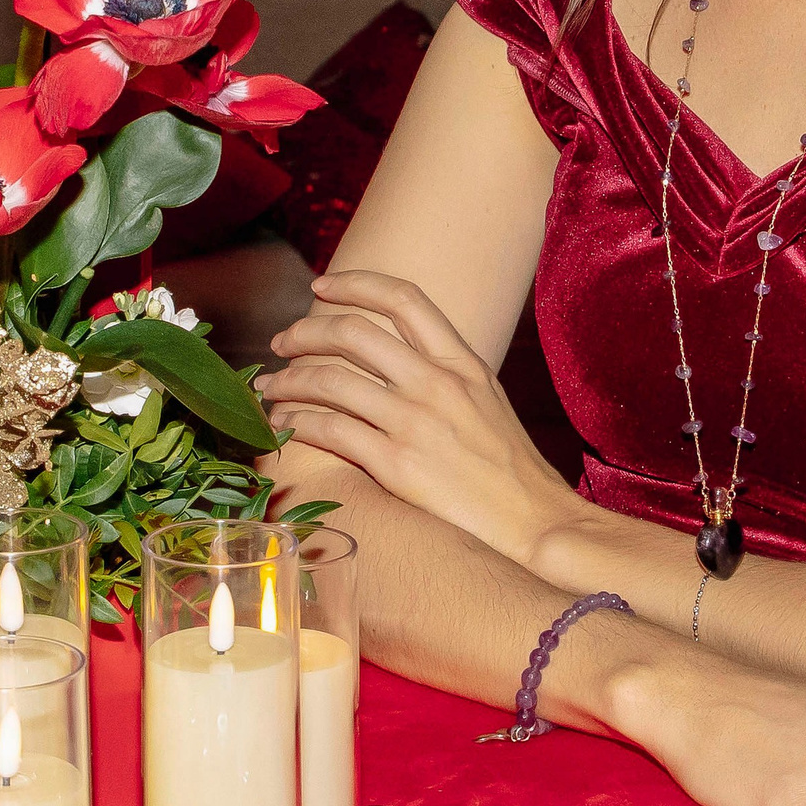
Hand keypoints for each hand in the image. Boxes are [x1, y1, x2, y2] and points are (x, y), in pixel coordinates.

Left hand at [260, 269, 577, 566]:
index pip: (403, 299)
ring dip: (288, 381)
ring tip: (270, 389)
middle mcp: (436, 383)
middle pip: (354, 332)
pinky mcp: (397, 466)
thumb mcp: (487, 401)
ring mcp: (415, 423)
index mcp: (462, 362)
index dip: (355, 284)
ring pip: (331, 381)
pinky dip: (297, 422)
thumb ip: (447, 374)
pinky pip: (330, 430)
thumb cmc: (511, 470)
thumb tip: (401, 359)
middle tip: (281, 343)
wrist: (535, 521)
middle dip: (305, 331)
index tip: (321, 286)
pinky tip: (284, 425)